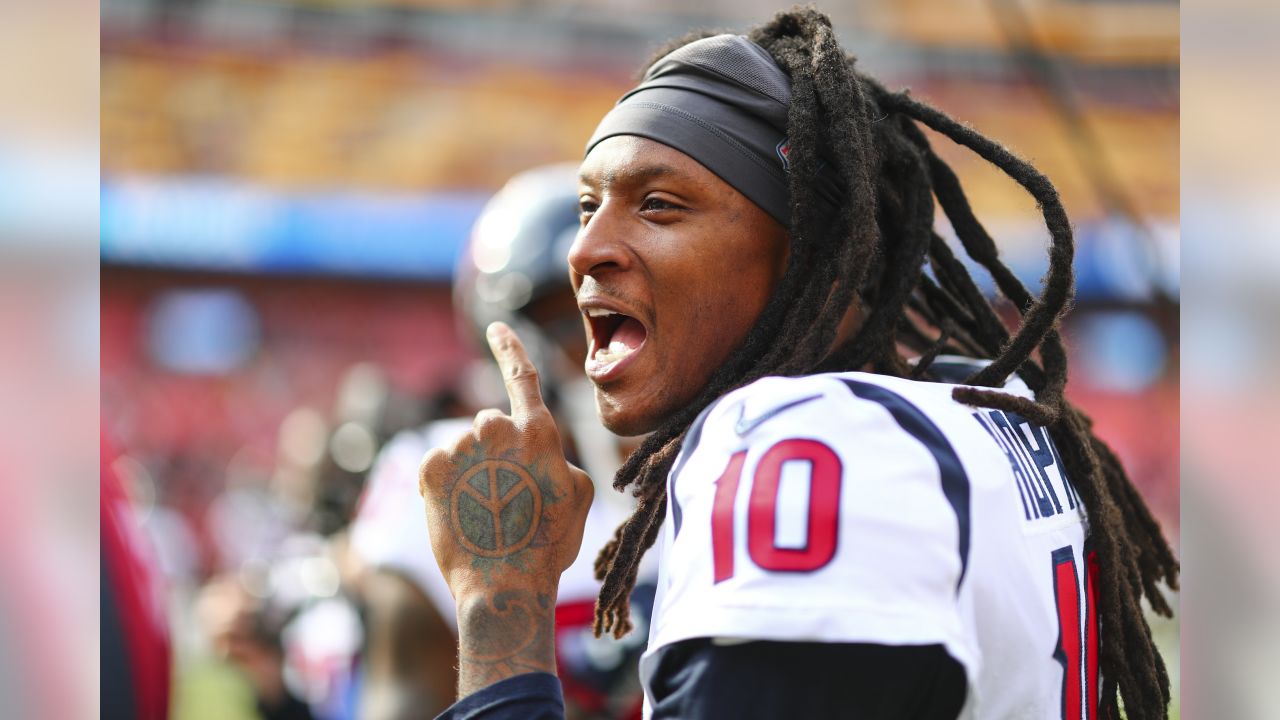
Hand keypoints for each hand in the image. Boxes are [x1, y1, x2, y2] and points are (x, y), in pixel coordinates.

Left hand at [418, 322, 593, 695]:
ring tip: (482, 514)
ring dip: (469, 473)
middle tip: (503, 496)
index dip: (509, 348)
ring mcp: (462, 447)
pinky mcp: (430, 468)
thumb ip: (563, 461)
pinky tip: (458, 515)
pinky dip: (443, 487)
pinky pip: (436, 466)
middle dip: (493, 451)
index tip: (495, 327)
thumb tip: (548, 454)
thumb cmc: (546, 548)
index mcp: (538, 432)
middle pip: (490, 424)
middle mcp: (497, 429)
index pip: (522, 376)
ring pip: (463, 449)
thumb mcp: (578, 499)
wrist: (502, 585)